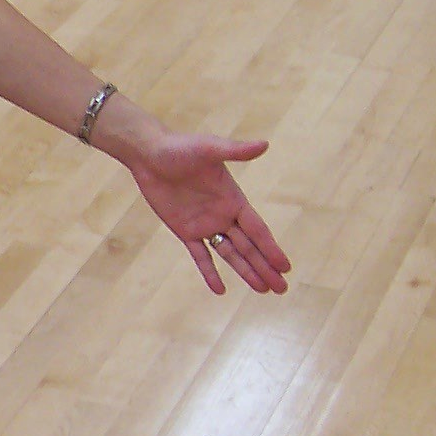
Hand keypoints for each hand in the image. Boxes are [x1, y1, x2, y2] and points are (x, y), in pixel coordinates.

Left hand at [125, 131, 291, 294]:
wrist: (149, 154)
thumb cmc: (180, 147)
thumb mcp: (209, 148)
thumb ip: (235, 151)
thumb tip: (264, 144)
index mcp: (234, 199)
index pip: (258, 230)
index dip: (271, 248)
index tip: (286, 267)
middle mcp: (224, 215)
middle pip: (249, 247)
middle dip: (265, 267)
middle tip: (281, 289)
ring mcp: (205, 224)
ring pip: (230, 254)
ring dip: (246, 272)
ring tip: (263, 290)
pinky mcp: (184, 230)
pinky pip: (200, 255)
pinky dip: (209, 272)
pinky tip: (220, 290)